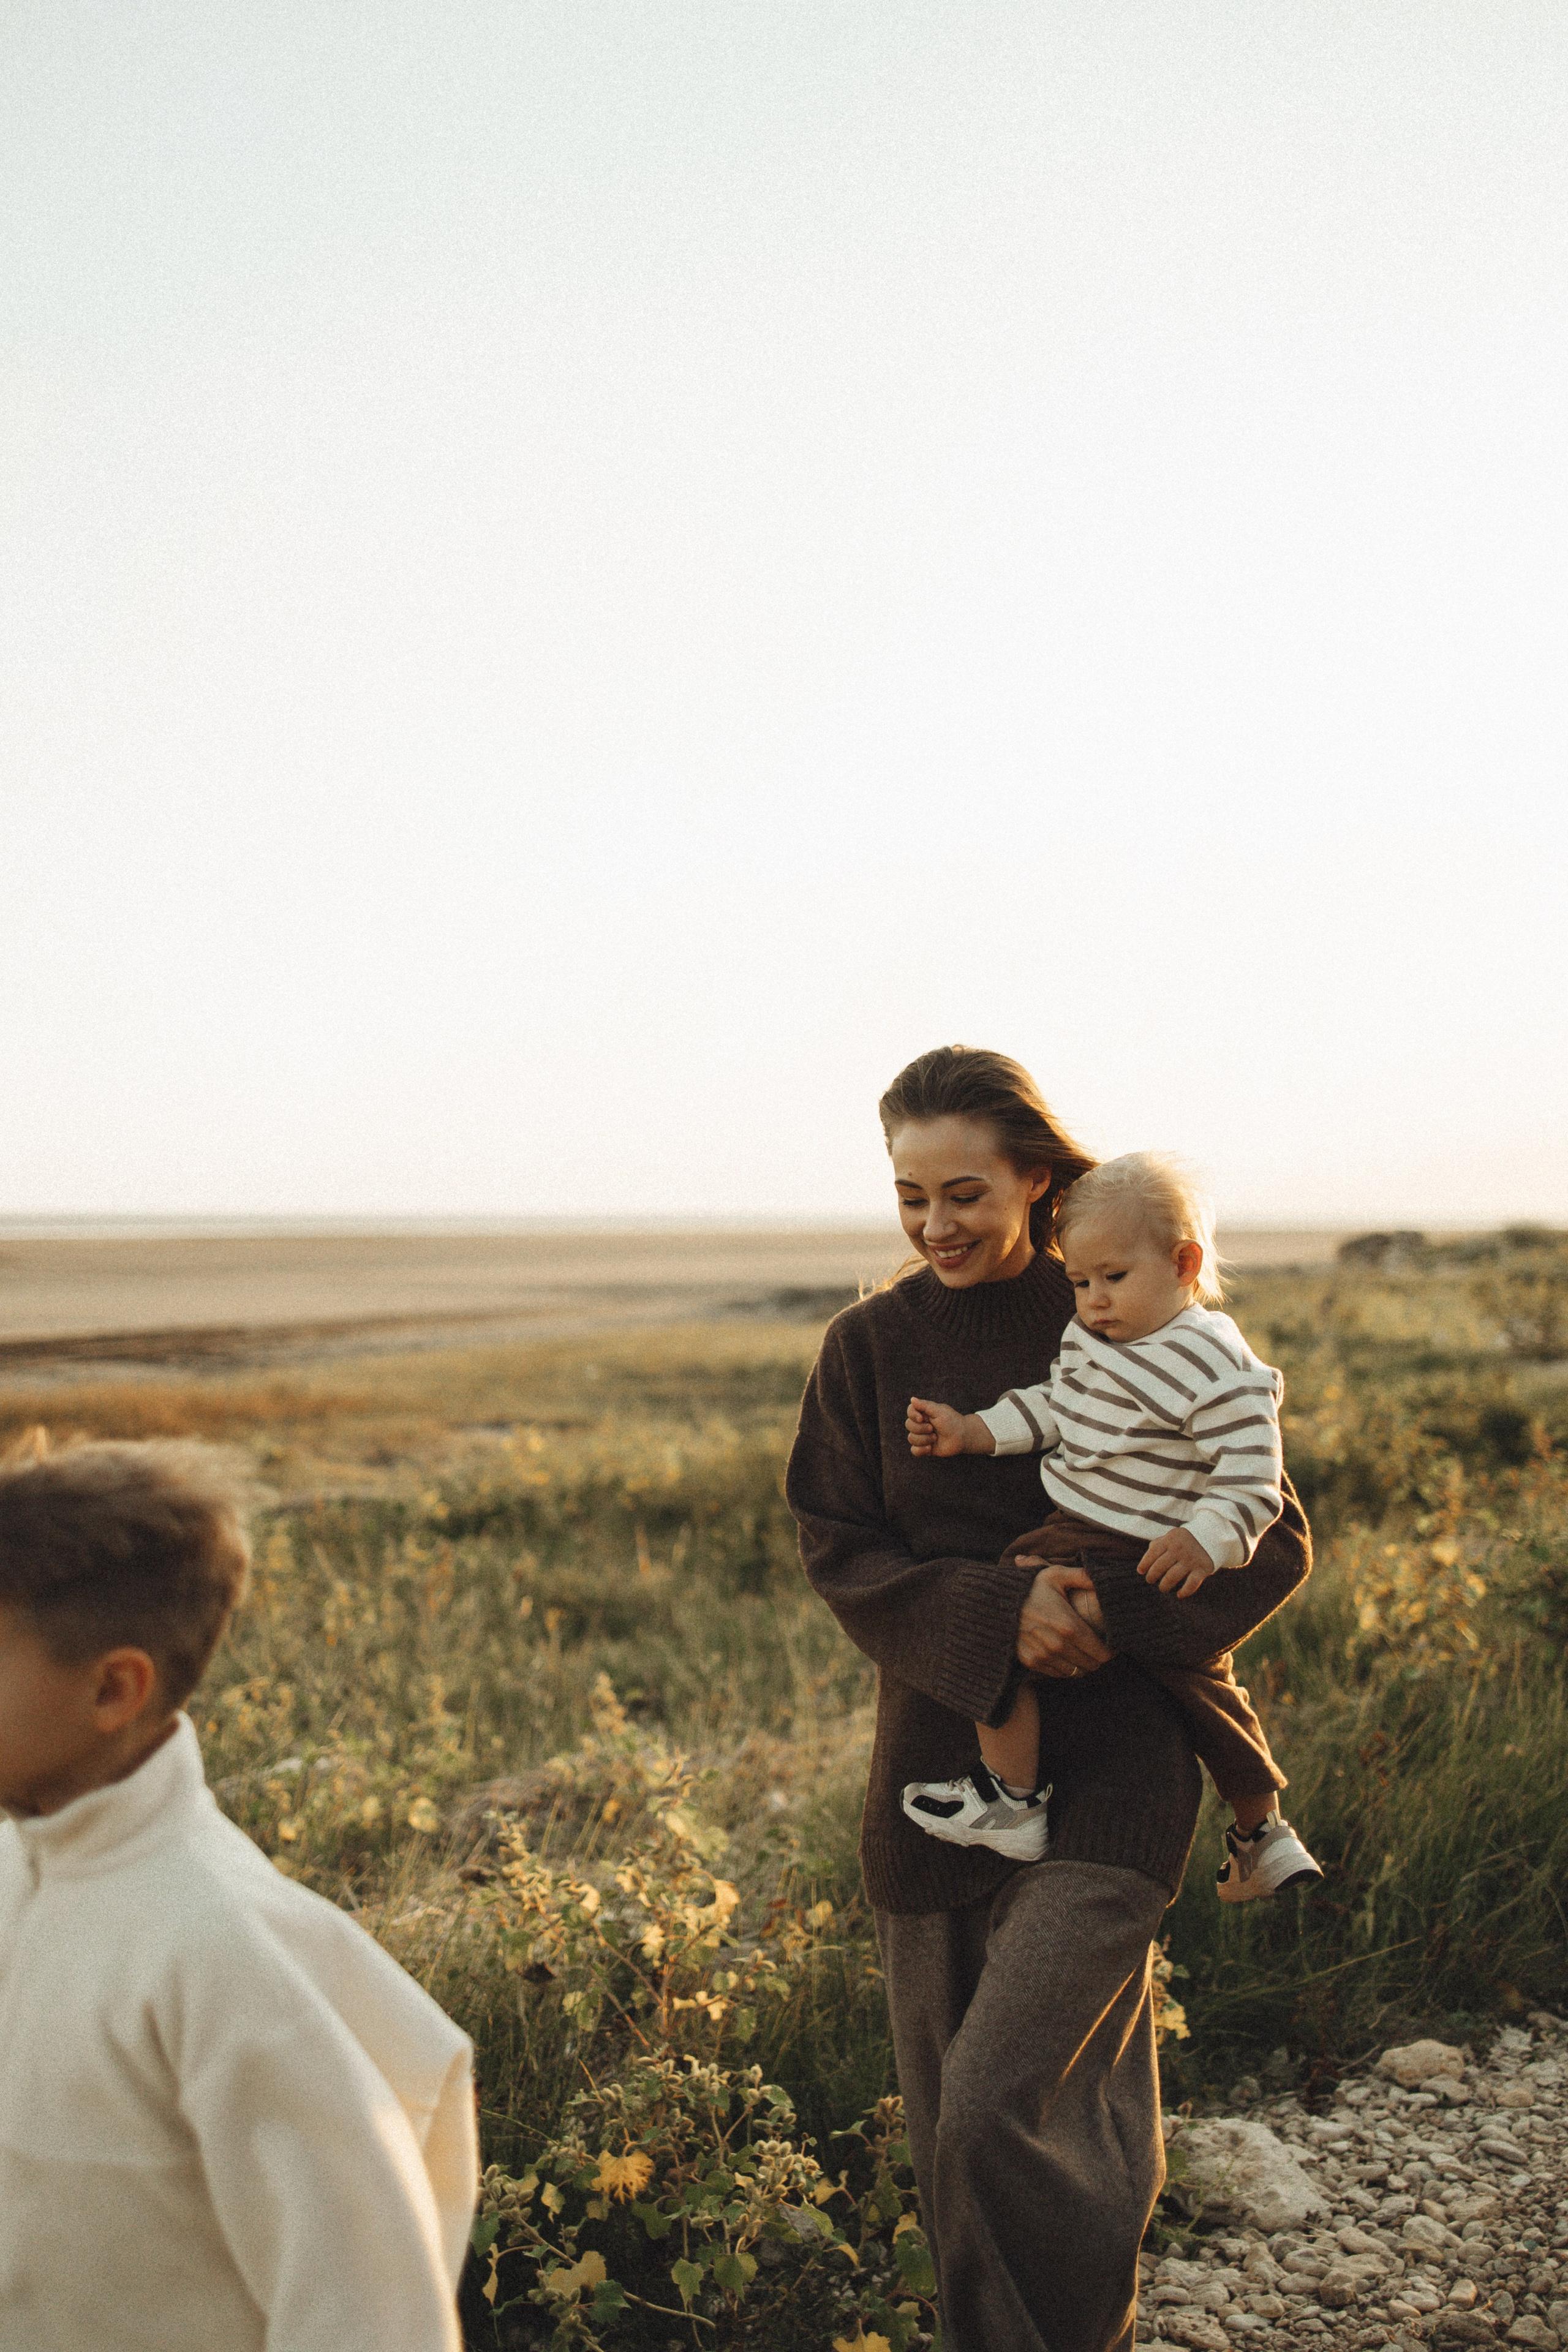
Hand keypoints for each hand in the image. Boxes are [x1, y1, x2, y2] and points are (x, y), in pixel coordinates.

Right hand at [906, 1397, 969, 1457]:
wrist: (962, 1437)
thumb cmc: (952, 1421)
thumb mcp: (939, 1411)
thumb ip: (925, 1405)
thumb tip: (912, 1399)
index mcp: (924, 1413)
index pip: (910, 1411)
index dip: (913, 1415)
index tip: (922, 1418)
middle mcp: (921, 1424)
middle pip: (909, 1425)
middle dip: (921, 1429)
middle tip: (933, 1429)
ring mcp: (922, 1436)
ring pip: (911, 1438)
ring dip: (924, 1439)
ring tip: (935, 1438)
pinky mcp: (925, 1448)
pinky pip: (914, 1450)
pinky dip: (920, 1450)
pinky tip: (930, 1447)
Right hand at [1014, 1563, 1113, 1679]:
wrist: (994, 1602)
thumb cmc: (1028, 1588)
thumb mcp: (1054, 1575)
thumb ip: (1082, 1576)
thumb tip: (1102, 1579)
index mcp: (1069, 1626)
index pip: (1102, 1653)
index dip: (1110, 1651)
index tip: (1110, 1644)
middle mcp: (1058, 1646)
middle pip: (1091, 1665)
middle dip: (1098, 1658)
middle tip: (1096, 1647)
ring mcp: (1044, 1656)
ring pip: (1076, 1672)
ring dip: (1081, 1664)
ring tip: (1081, 1651)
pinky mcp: (1032, 1663)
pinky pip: (1058, 1674)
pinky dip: (1065, 1667)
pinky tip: (1064, 1654)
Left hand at [1136, 1528, 1215, 1597]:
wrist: (1213, 1536)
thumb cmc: (1187, 1540)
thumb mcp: (1173, 1536)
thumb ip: (1159, 1544)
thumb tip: (1145, 1561)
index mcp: (1170, 1539)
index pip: (1152, 1553)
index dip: (1144, 1563)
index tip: (1140, 1571)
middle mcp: (1179, 1548)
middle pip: (1160, 1566)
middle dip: (1152, 1576)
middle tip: (1150, 1580)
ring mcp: (1191, 1559)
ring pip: (1172, 1577)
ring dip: (1164, 1585)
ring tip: (1162, 1588)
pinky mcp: (1202, 1568)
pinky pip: (1191, 1584)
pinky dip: (1184, 1592)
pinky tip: (1179, 1594)